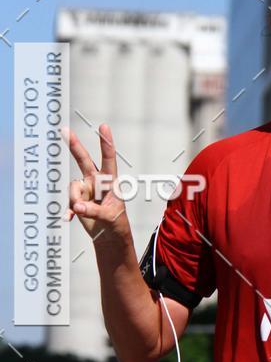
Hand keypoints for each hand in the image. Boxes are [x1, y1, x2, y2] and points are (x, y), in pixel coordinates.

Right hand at [64, 123, 130, 244]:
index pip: (108, 159)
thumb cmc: (116, 222)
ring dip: (75, 199)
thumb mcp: (109, 217)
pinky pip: (68, 200)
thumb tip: (77, 207)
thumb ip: (94, 211)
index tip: (104, 127)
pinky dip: (68, 210)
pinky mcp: (77, 199)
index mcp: (110, 181)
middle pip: (84, 160)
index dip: (106, 143)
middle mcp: (96, 181)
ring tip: (81, 211)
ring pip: (73, 187)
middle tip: (65, 130)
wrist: (109, 234)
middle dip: (75, 145)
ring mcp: (85, 189)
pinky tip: (69, 218)